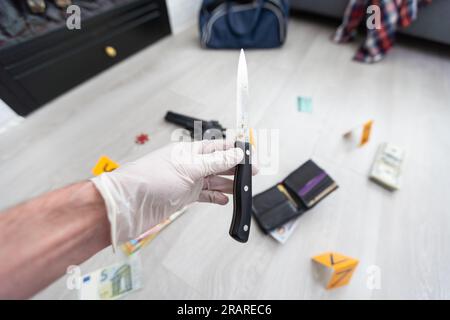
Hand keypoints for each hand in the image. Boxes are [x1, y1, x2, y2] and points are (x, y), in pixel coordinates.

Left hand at [92, 140, 254, 248]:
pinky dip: (216, 197)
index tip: (251, 153)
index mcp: (191, 151)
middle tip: (253, 173)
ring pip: (214, 180)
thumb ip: (215, 162)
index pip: (219, 146)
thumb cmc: (151, 178)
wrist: (129, 203)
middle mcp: (190, 164)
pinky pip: (205, 195)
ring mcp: (187, 181)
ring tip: (243, 188)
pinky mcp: (184, 197)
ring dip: (229, 184)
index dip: (235, 149)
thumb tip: (237, 153)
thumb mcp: (189, 167)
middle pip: (219, 164)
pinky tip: (226, 200)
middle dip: (236, 168)